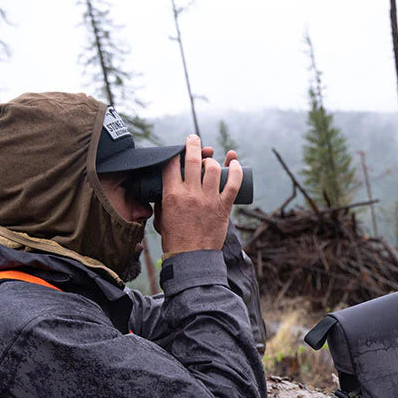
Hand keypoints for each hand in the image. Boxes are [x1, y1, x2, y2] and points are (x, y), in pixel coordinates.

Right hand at [154, 135, 242, 256]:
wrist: (191, 259)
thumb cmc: (175, 240)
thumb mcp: (161, 218)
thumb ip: (163, 201)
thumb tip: (168, 188)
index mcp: (171, 195)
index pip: (171, 164)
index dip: (175, 153)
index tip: (177, 151)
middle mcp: (190, 194)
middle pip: (194, 159)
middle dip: (194, 144)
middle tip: (194, 139)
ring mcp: (208, 200)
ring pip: (213, 168)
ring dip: (212, 160)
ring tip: (210, 160)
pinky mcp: (223, 207)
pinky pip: (233, 183)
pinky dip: (236, 170)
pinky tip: (234, 162)